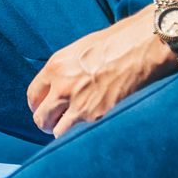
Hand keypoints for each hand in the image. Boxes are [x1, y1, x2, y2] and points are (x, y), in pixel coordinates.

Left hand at [26, 9, 177, 137]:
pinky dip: (84, 135)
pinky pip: (80, 136)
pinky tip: (91, 130)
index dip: (38, 105)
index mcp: (56, 67)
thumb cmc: (119, 42)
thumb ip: (67, 69)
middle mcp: (63, 87)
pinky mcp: (98, 118)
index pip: (33, 96)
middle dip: (48, 123)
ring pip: (58, 132)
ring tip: (75, 130)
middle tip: (57, 124)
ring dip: (64, 132)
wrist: (143, 47)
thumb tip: (63, 84)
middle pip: (41, 118)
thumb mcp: (83, 49)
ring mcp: (80, 105)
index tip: (44, 109)